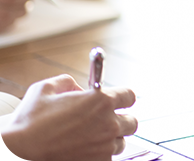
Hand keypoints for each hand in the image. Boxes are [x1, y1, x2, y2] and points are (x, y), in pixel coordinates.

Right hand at [5, 75, 136, 159]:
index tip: (116, 101)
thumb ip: (68, 82)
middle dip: (120, 120)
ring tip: (89, 138)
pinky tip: (83, 150)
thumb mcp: (46, 88)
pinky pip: (108, 157)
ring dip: (110, 139)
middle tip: (105, 122)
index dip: (122, 98)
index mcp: (101, 101)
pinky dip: (99, 154)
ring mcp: (105, 146)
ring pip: (120, 142)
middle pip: (132, 121)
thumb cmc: (30, 122)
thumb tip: (79, 89)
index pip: (130, 96)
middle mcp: (109, 123)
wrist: (19, 152)